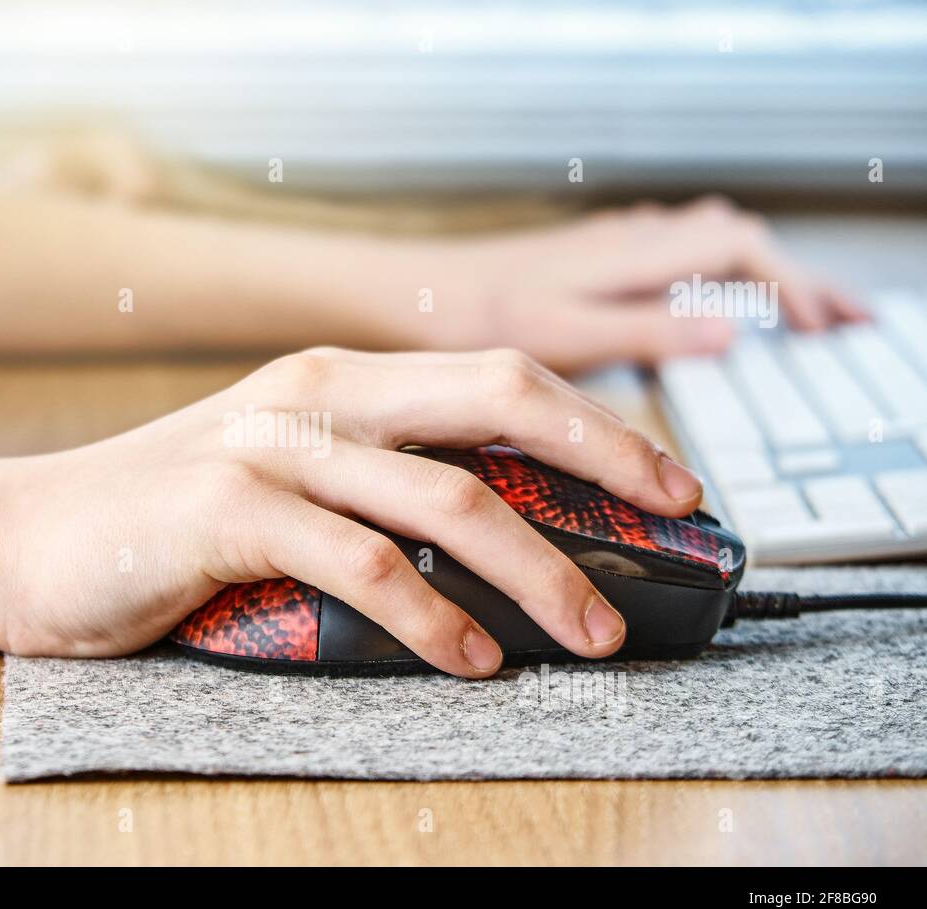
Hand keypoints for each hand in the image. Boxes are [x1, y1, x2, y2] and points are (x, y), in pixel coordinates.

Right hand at [0, 348, 704, 677]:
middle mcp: (312, 396)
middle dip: (603, 455)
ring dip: (536, 568)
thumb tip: (495, 546)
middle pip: (495, 400)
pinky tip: (474, 659)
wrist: (18, 540)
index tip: (666, 477)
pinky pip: (360, 564)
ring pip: (444, 494)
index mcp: (336, 383)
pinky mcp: (225, 512)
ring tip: (592, 632)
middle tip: (674, 519)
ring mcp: (268, 448)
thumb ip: (370, 491)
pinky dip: (432, 616)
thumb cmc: (158, 527)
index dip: (594, 421)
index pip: (495, 378)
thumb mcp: (279, 485)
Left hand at [370, 196, 867, 371]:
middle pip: (733, 239)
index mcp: (630, 257)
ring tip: (787, 311)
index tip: (819, 329)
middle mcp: (624, 240)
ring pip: (703, 240)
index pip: (739, 249)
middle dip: (788, 276)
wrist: (412, 294)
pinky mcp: (586, 260)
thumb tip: (729, 332)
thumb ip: (647, 331)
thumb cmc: (474, 315)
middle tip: (831, 319)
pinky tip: (700, 299)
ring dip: (752, 271)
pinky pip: (670, 250)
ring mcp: (606, 246)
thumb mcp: (566, 334)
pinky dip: (710, 271)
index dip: (789, 286)